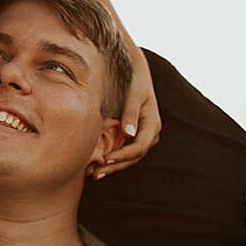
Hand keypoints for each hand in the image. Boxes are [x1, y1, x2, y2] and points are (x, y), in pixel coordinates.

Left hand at [95, 48, 162, 173]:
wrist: (136, 71)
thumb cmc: (135, 80)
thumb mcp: (134, 94)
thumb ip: (130, 113)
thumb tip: (129, 133)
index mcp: (152, 125)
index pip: (138, 148)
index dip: (122, 156)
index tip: (105, 160)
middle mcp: (149, 134)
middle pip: (133, 157)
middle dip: (115, 166)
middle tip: (95, 173)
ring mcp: (141, 136)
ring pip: (128, 158)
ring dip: (111, 166)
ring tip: (92, 173)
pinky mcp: (132, 135)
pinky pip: (123, 150)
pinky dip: (110, 158)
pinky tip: (96, 164)